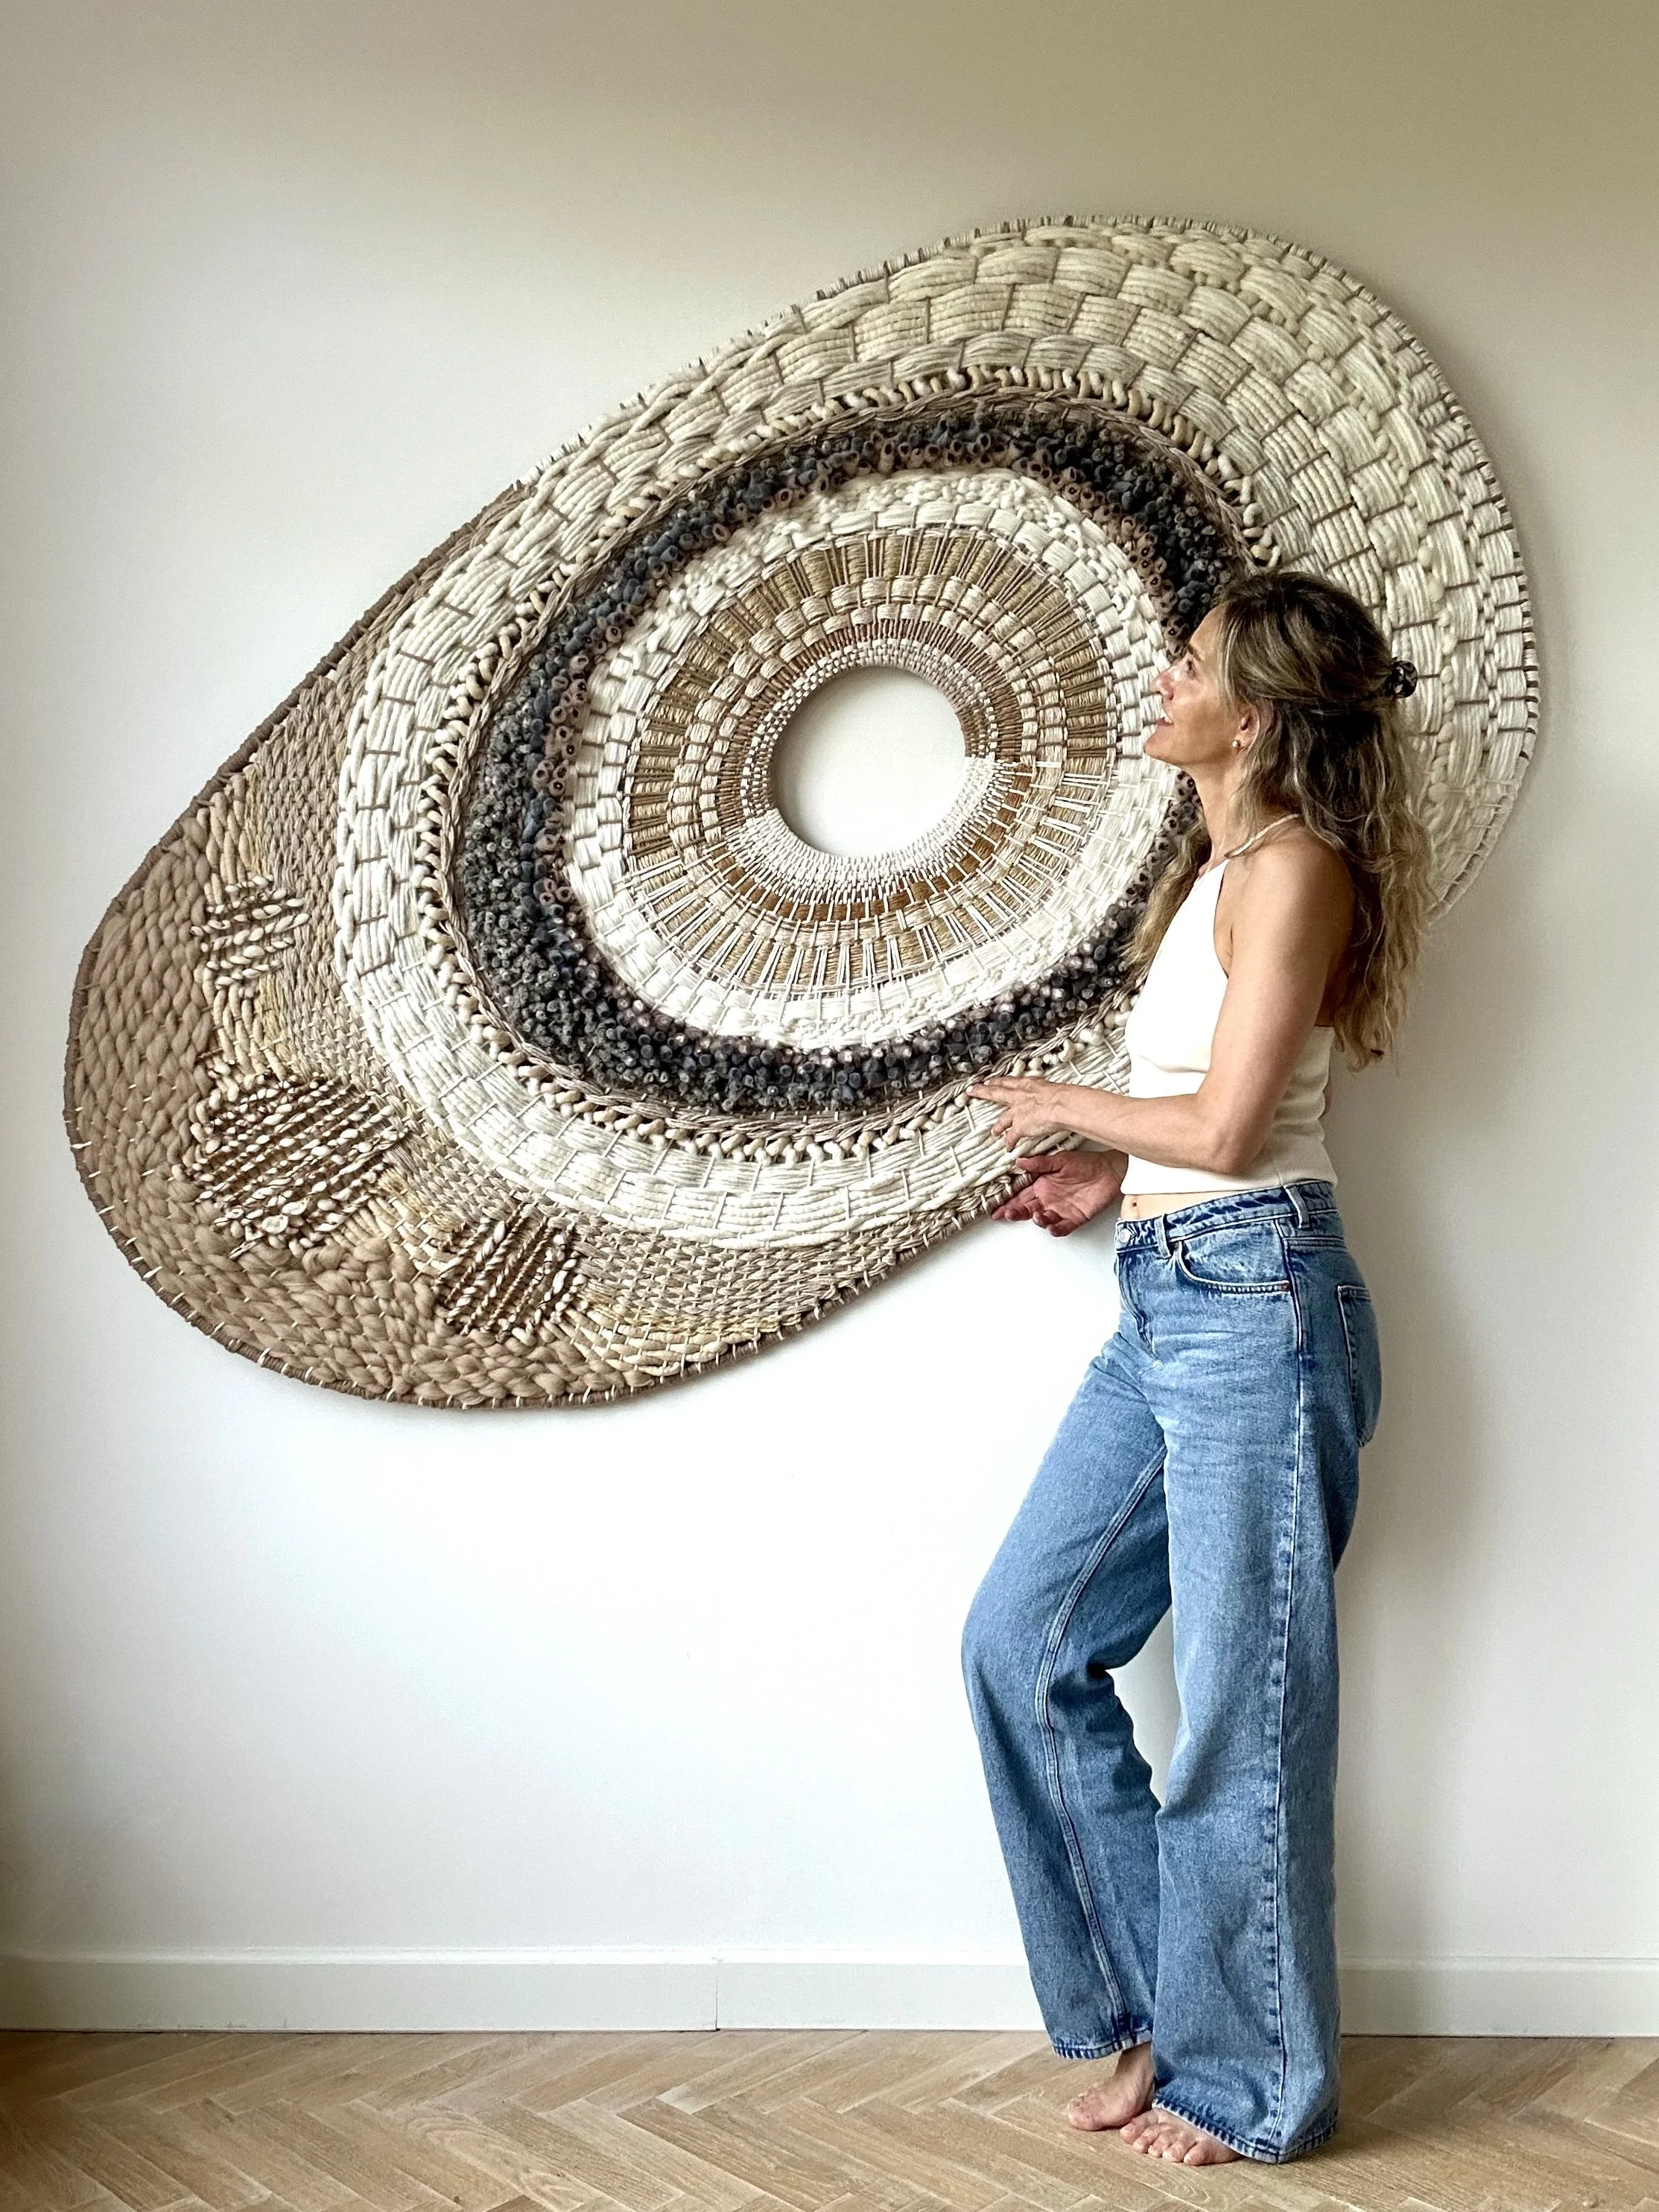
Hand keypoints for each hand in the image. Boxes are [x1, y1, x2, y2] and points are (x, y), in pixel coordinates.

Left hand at [968, 1075, 1077, 1150]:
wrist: (1059, 1105)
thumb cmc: (1061, 1096)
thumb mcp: (1053, 1088)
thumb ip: (1048, 1092)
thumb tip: (1056, 1094)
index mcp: (1027, 1085)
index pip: (1008, 1082)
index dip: (998, 1081)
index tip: (990, 1081)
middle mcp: (1019, 1097)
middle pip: (995, 1093)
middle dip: (983, 1091)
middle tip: (973, 1090)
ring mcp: (1017, 1112)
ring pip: (1002, 1119)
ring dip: (997, 1127)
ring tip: (994, 1131)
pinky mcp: (1019, 1127)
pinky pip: (1012, 1137)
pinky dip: (1010, 1142)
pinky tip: (1008, 1147)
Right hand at [993, 1150, 1126, 1236]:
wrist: (1110, 1170)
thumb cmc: (1086, 1163)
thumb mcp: (1060, 1160)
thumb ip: (1039, 1164)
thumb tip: (1019, 1161)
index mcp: (1043, 1186)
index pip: (1021, 1196)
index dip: (1009, 1203)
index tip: (997, 1209)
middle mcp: (1049, 1199)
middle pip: (1028, 1210)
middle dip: (1016, 1213)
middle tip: (1007, 1214)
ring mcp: (1062, 1210)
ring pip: (1043, 1220)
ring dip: (1037, 1220)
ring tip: (1037, 1215)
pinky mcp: (1076, 1218)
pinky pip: (1063, 1228)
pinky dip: (1056, 1230)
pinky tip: (1051, 1227)